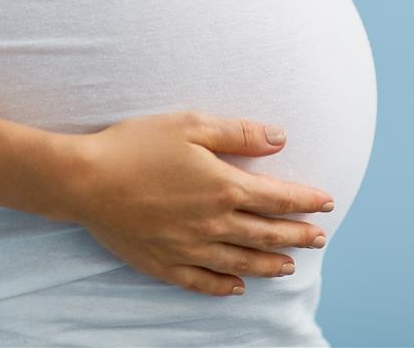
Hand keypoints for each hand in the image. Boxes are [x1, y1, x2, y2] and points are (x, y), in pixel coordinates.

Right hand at [55, 111, 334, 296]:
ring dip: (270, 264)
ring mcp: (189, 248)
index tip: (327, 203)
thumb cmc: (136, 145)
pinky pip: (203, 282)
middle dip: (297, 235)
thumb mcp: (191, 126)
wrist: (86, 180)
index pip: (278, 198)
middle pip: (267, 234)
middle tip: (319, 239)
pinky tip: (238, 288)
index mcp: (224, 188)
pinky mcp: (164, 263)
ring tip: (289, 266)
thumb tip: (280, 139)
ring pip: (241, 262)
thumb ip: (239, 134)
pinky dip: (225, 287)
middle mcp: (213, 224)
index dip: (306, 201)